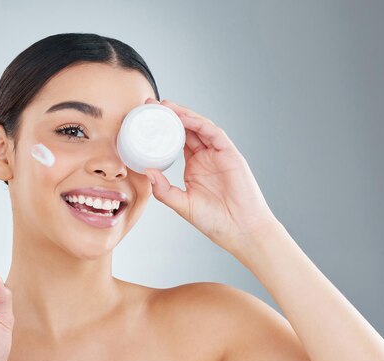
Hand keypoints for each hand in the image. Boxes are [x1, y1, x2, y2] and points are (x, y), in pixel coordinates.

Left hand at [143, 98, 279, 251]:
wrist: (240, 230)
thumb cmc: (215, 221)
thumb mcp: (182, 205)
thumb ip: (164, 190)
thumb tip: (147, 171)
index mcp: (194, 167)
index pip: (175, 141)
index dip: (161, 130)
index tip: (143, 122)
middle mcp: (206, 157)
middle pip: (186, 129)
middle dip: (169, 116)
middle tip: (149, 106)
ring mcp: (218, 154)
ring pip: (199, 127)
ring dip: (182, 114)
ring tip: (164, 106)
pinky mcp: (230, 154)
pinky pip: (214, 133)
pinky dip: (199, 123)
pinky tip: (185, 117)